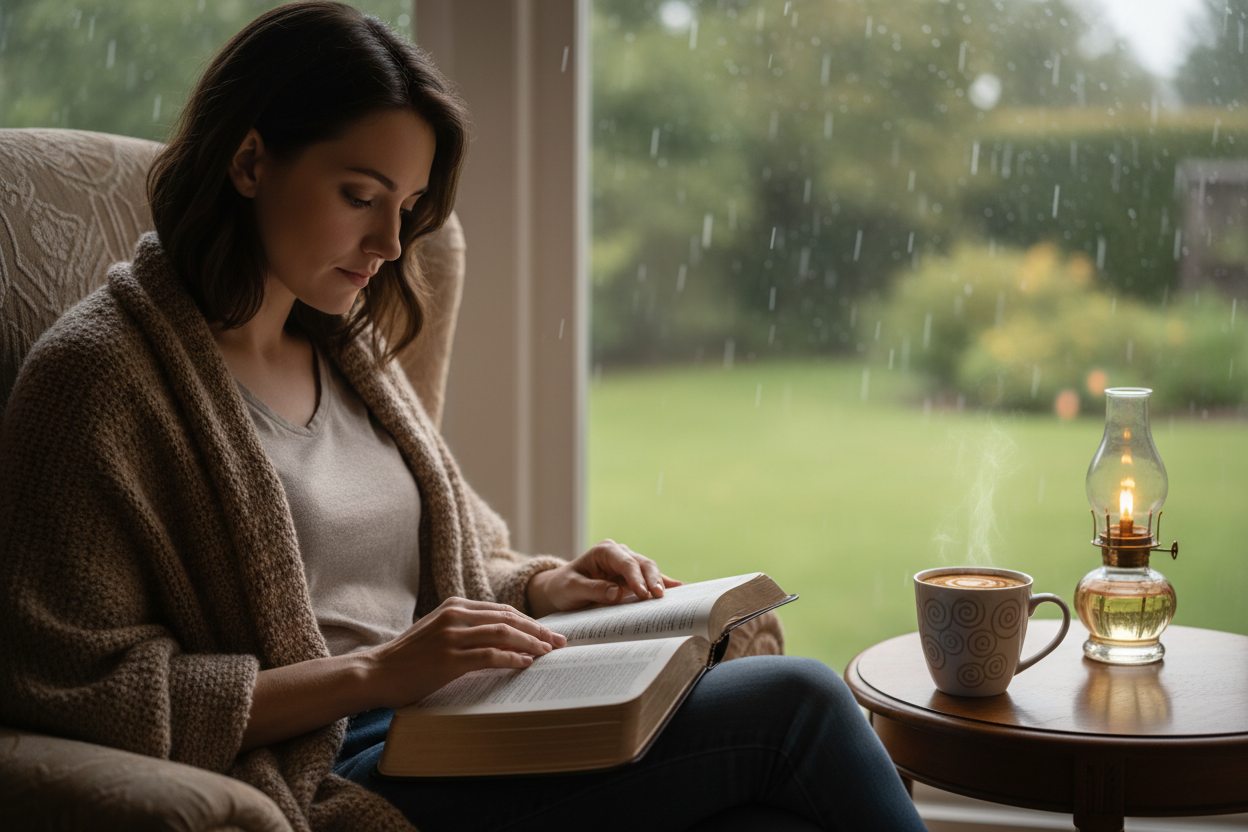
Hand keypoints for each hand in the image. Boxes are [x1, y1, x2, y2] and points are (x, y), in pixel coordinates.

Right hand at [362, 597, 566, 708]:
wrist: (377, 672)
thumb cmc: (410, 658)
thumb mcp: (440, 632)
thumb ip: (468, 630)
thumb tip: (506, 640)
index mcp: (456, 606)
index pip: (503, 610)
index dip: (530, 621)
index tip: (549, 633)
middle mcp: (456, 615)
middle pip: (509, 618)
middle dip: (538, 630)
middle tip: (559, 642)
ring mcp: (451, 636)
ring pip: (503, 633)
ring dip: (530, 643)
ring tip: (548, 653)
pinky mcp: (448, 659)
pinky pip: (489, 656)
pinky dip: (511, 659)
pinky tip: (525, 664)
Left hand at [526, 539, 681, 617]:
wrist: (561, 589)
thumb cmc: (564, 586)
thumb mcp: (572, 588)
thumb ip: (592, 589)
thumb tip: (616, 593)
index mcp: (604, 551)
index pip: (625, 562)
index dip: (636, 578)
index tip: (643, 594)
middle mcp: (619, 554)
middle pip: (642, 564)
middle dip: (652, 579)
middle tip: (658, 597)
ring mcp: (627, 565)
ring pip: (649, 570)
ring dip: (658, 583)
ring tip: (667, 597)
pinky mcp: (632, 577)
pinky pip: (649, 579)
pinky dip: (662, 583)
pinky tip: (677, 587)